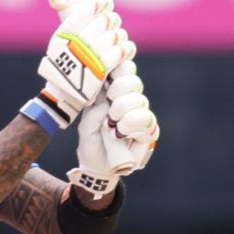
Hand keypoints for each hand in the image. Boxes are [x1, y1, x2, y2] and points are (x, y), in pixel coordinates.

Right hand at [24, 0, 133, 130]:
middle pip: (101, 23)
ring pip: (112, 37)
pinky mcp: (100, 71)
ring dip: (118, 35)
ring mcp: (87, 58)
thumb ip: (76, 28)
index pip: (82, 13)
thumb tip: (98, 8)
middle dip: (110, 20)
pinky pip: (118, 53)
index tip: (105, 1)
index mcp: (62, 36)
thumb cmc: (65, 66)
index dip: (96, 4)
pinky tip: (126, 48)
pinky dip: (125, 49)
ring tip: (117, 37)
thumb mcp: (61, 44)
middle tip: (113, 20)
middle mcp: (74, 45)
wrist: (64, 95)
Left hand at [69, 62, 158, 197]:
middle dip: (120, 86)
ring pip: (139, 97)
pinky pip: (146, 117)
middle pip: (132, 78)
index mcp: (110, 94)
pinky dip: (132, 123)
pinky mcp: (148, 128)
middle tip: (109, 100)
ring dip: (123, 107)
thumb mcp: (85, 129)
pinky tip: (121, 131)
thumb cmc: (91, 146)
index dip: (119, 63)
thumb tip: (107, 104)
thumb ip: (93, 114)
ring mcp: (138, 113)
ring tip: (112, 122)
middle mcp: (126, 100)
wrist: (100, 169)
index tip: (111, 67)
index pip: (120, 69)